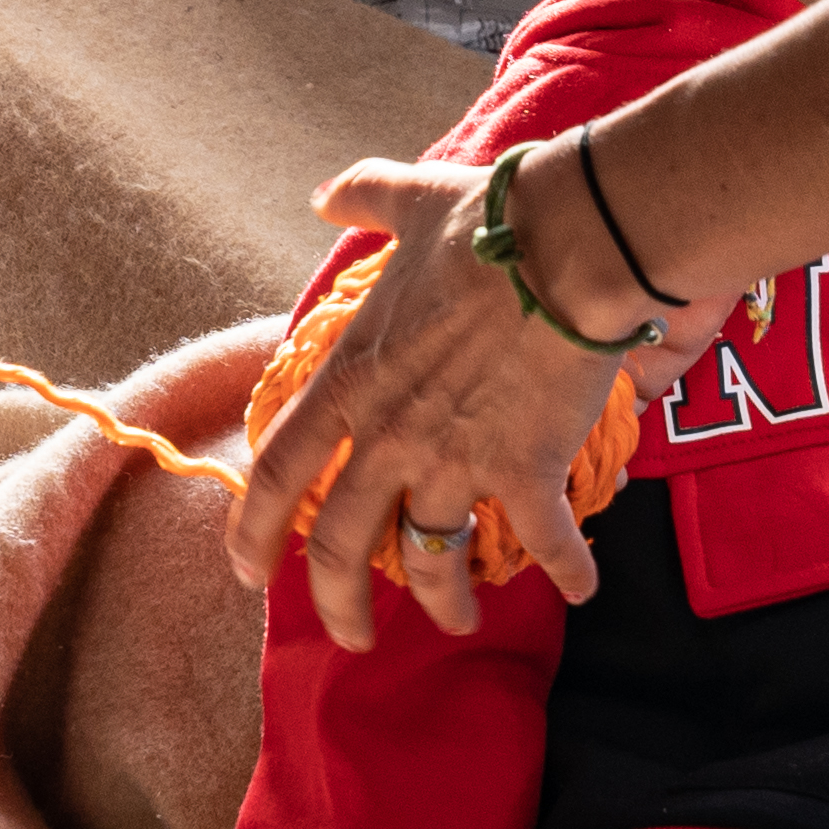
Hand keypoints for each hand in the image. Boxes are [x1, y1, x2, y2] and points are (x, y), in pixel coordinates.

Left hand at [222, 154, 659, 649]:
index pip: (276, 475)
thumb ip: (361, 197)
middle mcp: (389, 435)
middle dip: (340, 605)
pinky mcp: (527, 470)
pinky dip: (565, 573)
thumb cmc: (486, 222)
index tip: (248, 570)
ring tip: (456, 622)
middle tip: (354, 636)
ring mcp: (456, 459)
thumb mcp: (409, 201)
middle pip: (342, 547)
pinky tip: (579, 590)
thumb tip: (324, 191)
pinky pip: (542, 542)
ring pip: (432, 561)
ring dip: (444, 604)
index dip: (253, 533)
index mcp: (350, 381)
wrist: (566, 242)